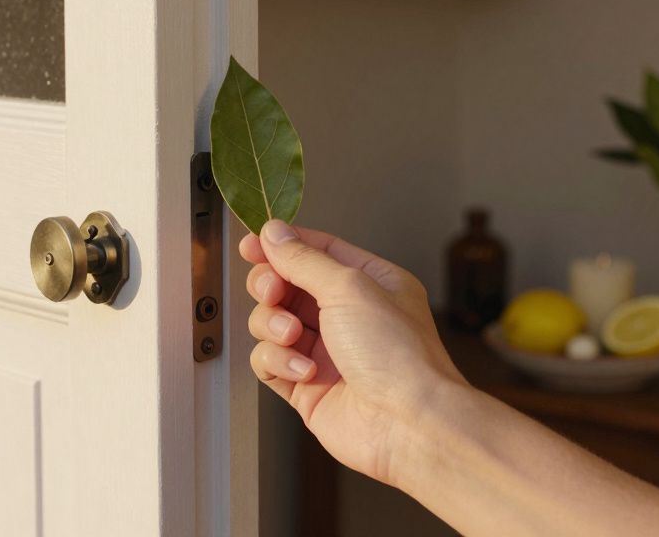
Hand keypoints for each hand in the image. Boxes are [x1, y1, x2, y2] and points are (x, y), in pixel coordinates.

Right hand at [241, 220, 463, 485]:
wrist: (408, 423)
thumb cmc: (398, 355)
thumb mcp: (349, 287)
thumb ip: (304, 259)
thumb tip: (275, 234)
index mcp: (369, 283)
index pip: (316, 252)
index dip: (281, 246)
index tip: (250, 244)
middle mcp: (348, 316)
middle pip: (287, 286)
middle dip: (271, 286)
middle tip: (272, 291)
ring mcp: (326, 352)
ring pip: (271, 323)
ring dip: (274, 326)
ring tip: (293, 336)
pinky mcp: (306, 387)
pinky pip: (269, 362)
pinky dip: (278, 362)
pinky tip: (303, 369)